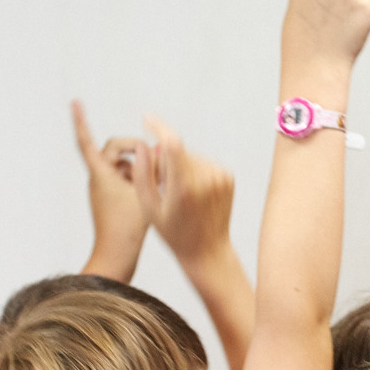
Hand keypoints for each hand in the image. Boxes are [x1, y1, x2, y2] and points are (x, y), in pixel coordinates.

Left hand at [72, 101, 148, 262]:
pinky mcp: (112, 199)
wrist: (117, 256)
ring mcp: (104, 189)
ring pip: (124, 165)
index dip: (81, 120)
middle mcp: (99, 178)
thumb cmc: (126, 227)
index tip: (75, 102)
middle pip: (114, 149)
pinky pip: (126, 179)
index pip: (86, 141)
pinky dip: (141, 178)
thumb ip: (151, 168)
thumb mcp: (144, 193)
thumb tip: (157, 149)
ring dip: (141, 165)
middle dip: (134, 147)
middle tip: (155, 155)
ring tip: (159, 179)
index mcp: (100, 173)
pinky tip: (157, 188)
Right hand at [135, 116, 236, 262]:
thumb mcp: (149, 208)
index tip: (146, 119)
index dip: (158, 127)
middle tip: (160, 184)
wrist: (208, 251)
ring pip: (190, 156)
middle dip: (165, 159)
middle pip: (178, 151)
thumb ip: (142, 175)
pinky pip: (203, 162)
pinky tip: (192, 193)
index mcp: (184, 187)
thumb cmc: (173, 233)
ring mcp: (220, 176)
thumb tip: (142, 145)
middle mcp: (206, 178)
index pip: (172, 144)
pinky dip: (193, 170)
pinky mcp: (227, 176)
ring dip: (179, 166)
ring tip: (178, 193)